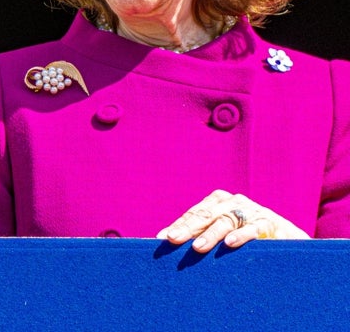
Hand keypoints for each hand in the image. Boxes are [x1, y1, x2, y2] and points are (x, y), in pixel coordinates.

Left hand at [157, 189, 308, 251]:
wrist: (290, 241)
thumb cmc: (250, 238)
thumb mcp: (226, 235)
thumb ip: (204, 236)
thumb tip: (171, 246)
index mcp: (219, 202)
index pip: (195, 214)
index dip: (178, 225)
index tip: (161, 239)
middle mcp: (233, 202)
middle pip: (206, 214)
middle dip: (188, 227)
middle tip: (172, 240)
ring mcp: (252, 211)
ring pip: (227, 221)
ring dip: (211, 234)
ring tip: (197, 247)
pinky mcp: (270, 223)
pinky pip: (254, 228)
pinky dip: (242, 235)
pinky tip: (229, 244)